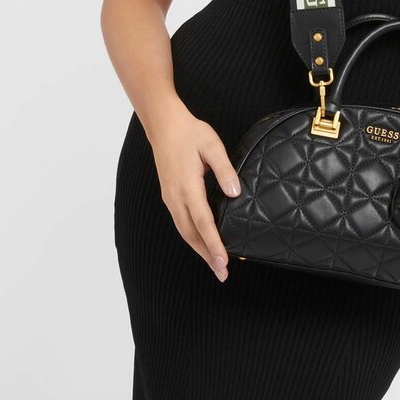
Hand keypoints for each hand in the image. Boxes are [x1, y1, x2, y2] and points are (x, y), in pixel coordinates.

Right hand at [147, 105, 241, 282]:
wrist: (164, 125)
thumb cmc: (190, 133)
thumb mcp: (212, 145)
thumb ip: (225, 170)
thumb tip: (235, 194)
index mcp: (187, 186)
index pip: (203, 222)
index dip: (214, 244)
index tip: (224, 262)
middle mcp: (176, 197)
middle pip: (192, 234)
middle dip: (207, 256)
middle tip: (223, 274)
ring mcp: (170, 198)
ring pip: (185, 231)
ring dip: (199, 249)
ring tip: (215, 265)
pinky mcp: (170, 195)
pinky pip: (181, 223)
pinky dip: (193, 237)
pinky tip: (202, 242)